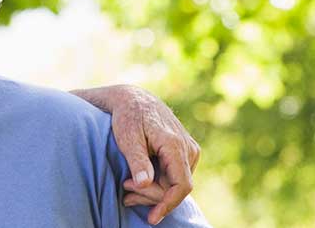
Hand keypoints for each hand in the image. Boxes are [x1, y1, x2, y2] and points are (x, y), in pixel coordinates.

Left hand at [75, 84, 200, 224]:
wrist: (135, 99)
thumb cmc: (128, 117)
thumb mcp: (127, 137)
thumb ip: (137, 160)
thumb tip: (143, 183)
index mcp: (175, 145)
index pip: (181, 185)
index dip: (168, 205)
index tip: (152, 218)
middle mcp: (188, 148)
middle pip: (175, 188)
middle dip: (150, 196)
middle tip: (125, 193)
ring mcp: (189, 150)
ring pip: (175, 184)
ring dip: (152, 191)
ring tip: (126, 187)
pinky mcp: (186, 152)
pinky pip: (175, 177)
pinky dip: (157, 183)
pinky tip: (137, 182)